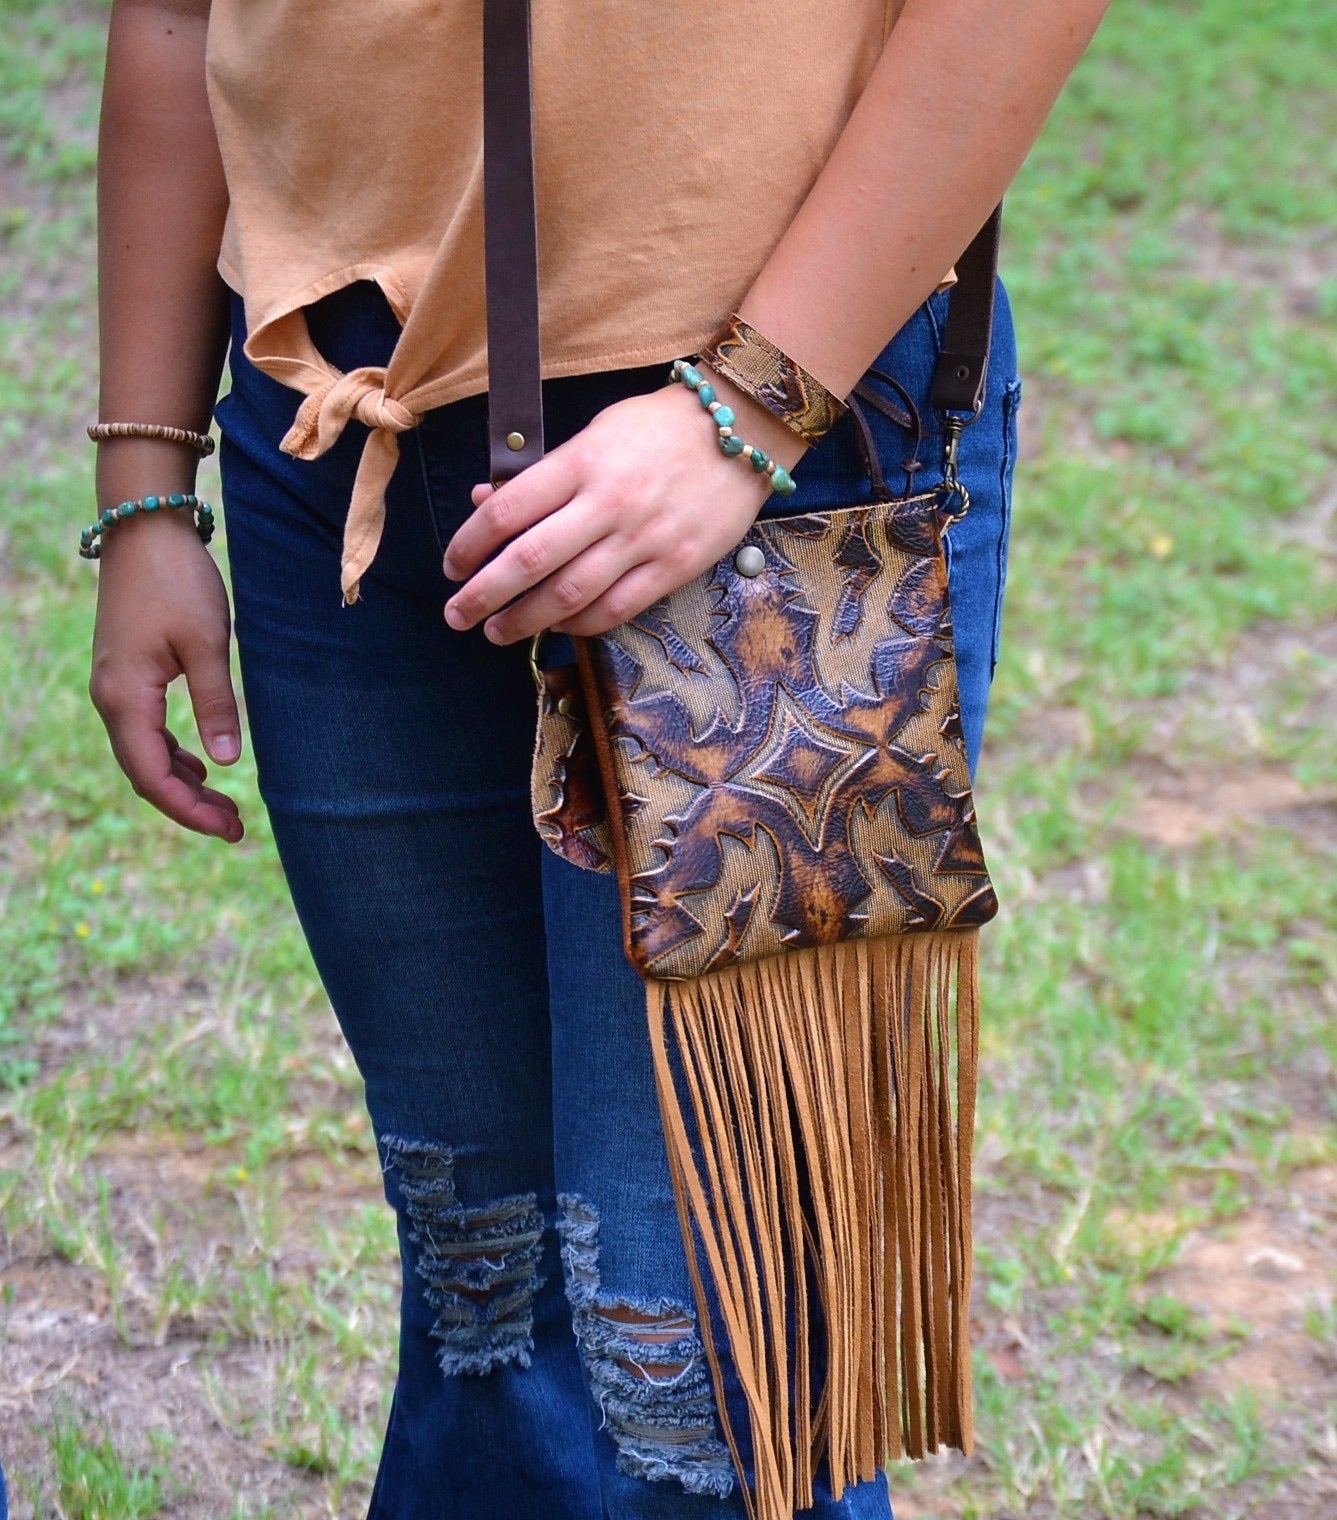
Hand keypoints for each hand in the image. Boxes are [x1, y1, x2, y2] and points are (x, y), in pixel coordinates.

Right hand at [88, 511, 244, 842]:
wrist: (145, 529)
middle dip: (188, 805)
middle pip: (145, 772)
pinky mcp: (126, 675)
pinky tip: (201, 765)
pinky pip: (144, 730)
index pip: (152, 775)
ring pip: (144, 754)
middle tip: (236, 828)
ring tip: (224, 806)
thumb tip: (226, 763)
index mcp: (126, 698)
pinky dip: (171, 754)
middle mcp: (111, 699)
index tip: (231, 829)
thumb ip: (216, 702)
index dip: (189, 810)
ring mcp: (115, 687)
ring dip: (181, 783)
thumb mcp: (207, 643)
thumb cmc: (178, 581)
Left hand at [441, 376, 806, 643]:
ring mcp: (644, 539)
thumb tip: (486, 503)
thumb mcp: (595, 433)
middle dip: (483, 596)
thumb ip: (544, 474)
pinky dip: (579, 624)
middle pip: (529, 561)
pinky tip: (557, 627)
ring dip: (524, 621)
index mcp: (582, 462)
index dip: (470, 545)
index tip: (452, 566)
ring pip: (569, 595)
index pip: (507, 512)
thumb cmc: (659, 429)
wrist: (741, 431)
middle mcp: (608, 504)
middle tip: (457, 615)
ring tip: (497, 632)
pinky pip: (616, 608)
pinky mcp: (675, 566)